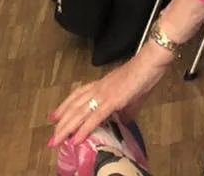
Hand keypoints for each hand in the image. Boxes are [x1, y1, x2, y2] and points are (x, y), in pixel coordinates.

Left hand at [49, 46, 173, 147]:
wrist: (152, 61)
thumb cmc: (146, 72)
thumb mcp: (133, 92)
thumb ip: (127, 107)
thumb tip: (125, 120)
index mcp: (103, 83)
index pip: (79, 94)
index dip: (65, 105)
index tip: (54, 116)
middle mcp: (99, 88)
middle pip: (75, 105)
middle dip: (62, 122)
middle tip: (51, 137)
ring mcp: (104, 94)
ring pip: (79, 113)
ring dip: (66, 128)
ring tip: (56, 141)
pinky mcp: (112, 100)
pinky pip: (94, 117)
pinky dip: (83, 129)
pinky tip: (76, 139)